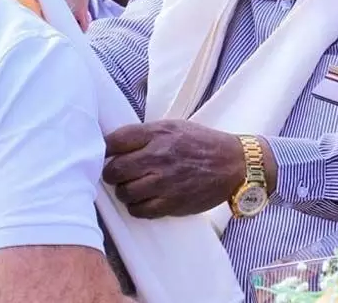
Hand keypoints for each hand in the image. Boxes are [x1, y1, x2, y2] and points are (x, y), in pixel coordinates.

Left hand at [102, 120, 246, 218]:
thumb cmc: (202, 143)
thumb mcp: (173, 127)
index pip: (114, 141)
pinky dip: (136, 207)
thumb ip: (145, 134)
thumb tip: (113, 145)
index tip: (104, 155)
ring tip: (133, 187)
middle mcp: (158, 156)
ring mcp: (164, 182)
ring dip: (124, 191)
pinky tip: (144, 200)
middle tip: (118, 174)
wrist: (234, 164)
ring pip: (124, 192)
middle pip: (114, 170)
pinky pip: (139, 210)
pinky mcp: (172, 203)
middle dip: (111, 173)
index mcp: (158, 133)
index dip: (104, 149)